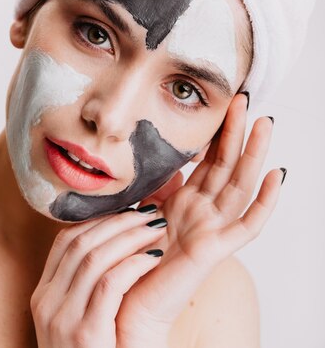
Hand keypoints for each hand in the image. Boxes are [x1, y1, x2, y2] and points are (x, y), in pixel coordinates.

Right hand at [30, 207, 167, 346]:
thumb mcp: (82, 318)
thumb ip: (89, 284)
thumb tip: (118, 237)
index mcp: (43, 295)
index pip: (66, 240)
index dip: (99, 219)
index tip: (128, 209)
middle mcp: (46, 303)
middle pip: (81, 243)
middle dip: (119, 221)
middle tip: (149, 211)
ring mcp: (61, 320)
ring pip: (95, 258)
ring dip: (131, 237)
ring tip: (157, 228)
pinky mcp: (84, 335)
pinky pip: (110, 285)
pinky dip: (134, 264)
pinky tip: (154, 257)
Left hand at [115, 93, 281, 345]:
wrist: (126, 303)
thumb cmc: (132, 258)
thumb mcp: (143, 209)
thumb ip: (157, 186)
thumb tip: (165, 158)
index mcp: (187, 201)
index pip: (209, 159)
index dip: (217, 132)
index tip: (224, 103)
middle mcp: (204, 212)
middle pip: (227, 164)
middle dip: (236, 132)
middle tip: (245, 100)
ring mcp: (213, 229)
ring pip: (240, 185)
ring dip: (254, 154)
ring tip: (265, 123)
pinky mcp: (215, 250)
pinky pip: (247, 225)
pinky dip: (266, 202)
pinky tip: (278, 176)